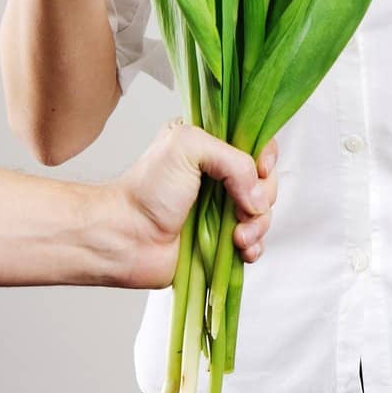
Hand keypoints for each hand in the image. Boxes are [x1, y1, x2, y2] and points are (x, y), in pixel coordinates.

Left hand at [112, 119, 279, 288]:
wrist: (125, 238)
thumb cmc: (147, 189)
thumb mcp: (187, 146)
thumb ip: (232, 160)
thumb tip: (258, 197)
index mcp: (211, 146)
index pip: (255, 143)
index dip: (265, 157)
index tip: (261, 169)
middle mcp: (219, 177)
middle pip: (266, 181)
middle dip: (263, 197)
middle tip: (242, 209)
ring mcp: (222, 210)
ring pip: (263, 214)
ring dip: (258, 226)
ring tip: (236, 236)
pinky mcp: (222, 240)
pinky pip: (254, 242)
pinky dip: (254, 246)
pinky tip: (240, 249)